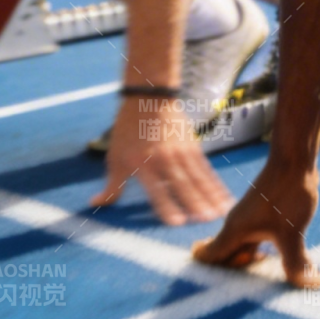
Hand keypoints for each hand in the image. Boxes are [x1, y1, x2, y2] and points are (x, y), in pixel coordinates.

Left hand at [90, 97, 232, 226]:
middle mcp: (164, 160)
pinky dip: (216, 185)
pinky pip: (206, 170)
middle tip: (206, 221)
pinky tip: (224, 198)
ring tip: (220, 213)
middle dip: (195, 203)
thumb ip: (111, 186)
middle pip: (181, 184)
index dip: (166, 205)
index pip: (155, 189)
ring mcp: (181, 153)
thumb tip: (95, 204)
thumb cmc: (127, 131)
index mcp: (143, 164)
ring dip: (210, 197)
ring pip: (198, 178)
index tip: (176, 222)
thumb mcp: (114, 158)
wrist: (149, 97)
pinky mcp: (193, 147)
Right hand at [192, 164, 319, 286]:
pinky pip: (255, 242)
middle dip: (231, 277)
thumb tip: (309, 285)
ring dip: (249, 266)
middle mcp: (237, 226)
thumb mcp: (291, 233)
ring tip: (262, 285)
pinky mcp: (264, 216)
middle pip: (226, 258)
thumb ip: (296, 263)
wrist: (295, 160)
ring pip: (243, 250)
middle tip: (241, 298)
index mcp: (234, 231)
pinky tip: (277, 263)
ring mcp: (250, 221)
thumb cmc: (286, 193)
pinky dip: (261, 255)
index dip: (205, 274)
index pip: (208, 256)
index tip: (207, 292)